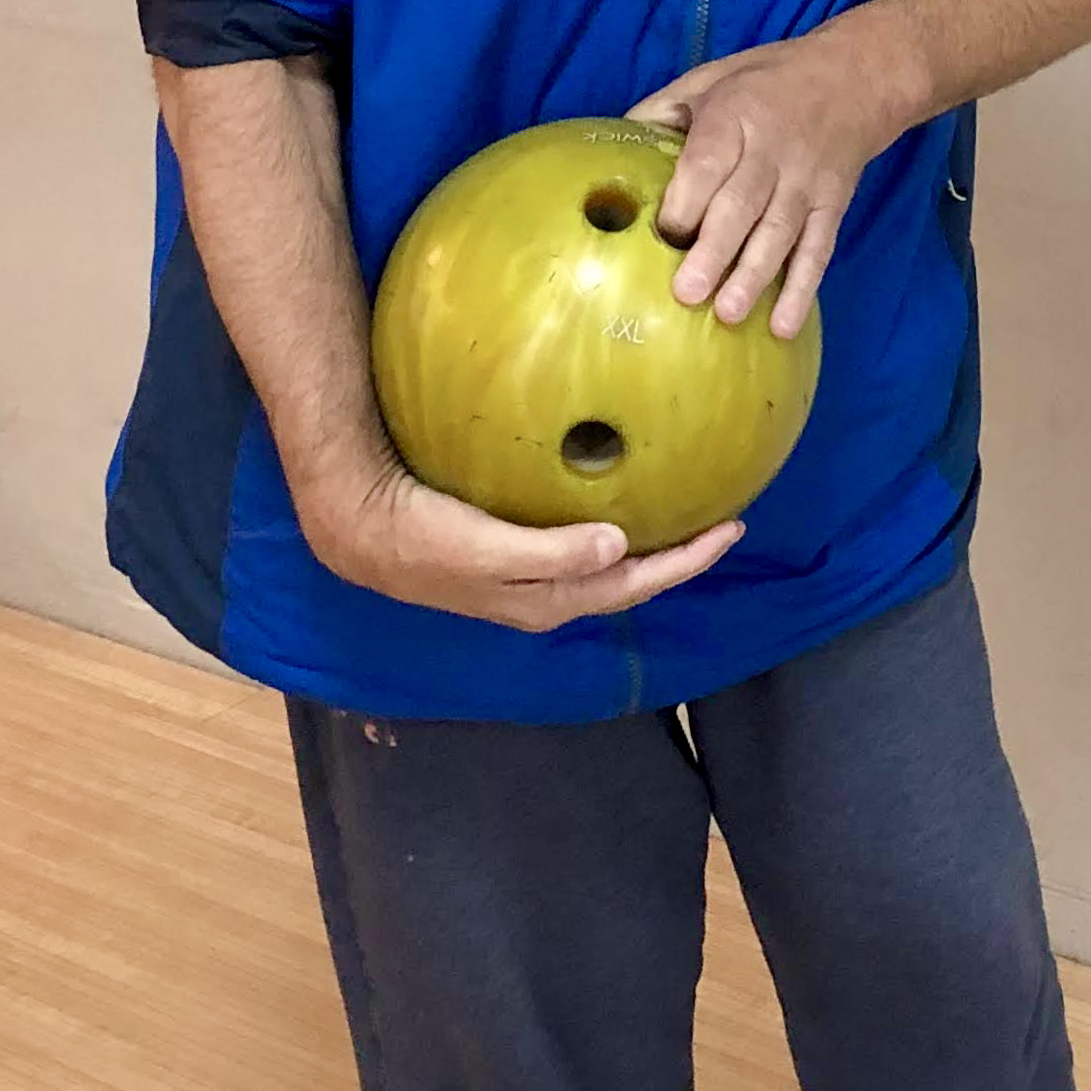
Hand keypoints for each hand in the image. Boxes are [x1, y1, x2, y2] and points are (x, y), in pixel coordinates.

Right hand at [302, 451, 741, 628]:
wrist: (360, 527)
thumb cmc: (421, 540)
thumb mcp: (485, 551)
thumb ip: (550, 555)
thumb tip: (617, 545)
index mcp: (550, 601)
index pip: (635, 585)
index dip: (685, 562)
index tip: (730, 528)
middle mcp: (547, 594)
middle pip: (630, 578)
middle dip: (680, 555)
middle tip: (725, 519)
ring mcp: (529, 574)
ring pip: (606, 562)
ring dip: (647, 542)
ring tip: (683, 508)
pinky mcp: (511, 549)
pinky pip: (576, 540)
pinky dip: (606, 524)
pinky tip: (610, 490)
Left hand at [627, 25, 916, 337]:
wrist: (854, 77)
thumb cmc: (767, 82)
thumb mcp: (710, 79)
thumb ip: (664, 112)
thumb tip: (615, 150)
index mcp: (734, 116)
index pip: (708, 164)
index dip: (685, 202)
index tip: (661, 238)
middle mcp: (772, 152)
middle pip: (742, 206)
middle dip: (714, 251)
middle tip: (687, 293)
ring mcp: (806, 182)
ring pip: (778, 234)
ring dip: (753, 277)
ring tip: (728, 314)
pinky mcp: (832, 206)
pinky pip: (817, 251)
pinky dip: (802, 289)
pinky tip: (783, 326)